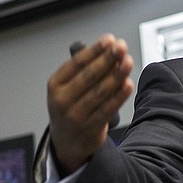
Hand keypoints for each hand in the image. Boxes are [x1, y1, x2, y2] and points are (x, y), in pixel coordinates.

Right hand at [46, 34, 134, 172]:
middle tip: (121, 47)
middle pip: (89, 75)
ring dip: (117, 75)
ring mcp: (75, 115)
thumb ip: (82, 72)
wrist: (66, 142)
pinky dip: (119, 96)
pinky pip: (108, 109)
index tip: (109, 39)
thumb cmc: (69, 108)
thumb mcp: (65, 89)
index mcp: (55, 85)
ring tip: (128, 62)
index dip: (95, 50)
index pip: (76, 63)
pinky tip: (128, 84)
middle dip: (108, 59)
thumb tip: (109, 52)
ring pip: (100, 92)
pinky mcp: (90, 128)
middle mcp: (62, 100)